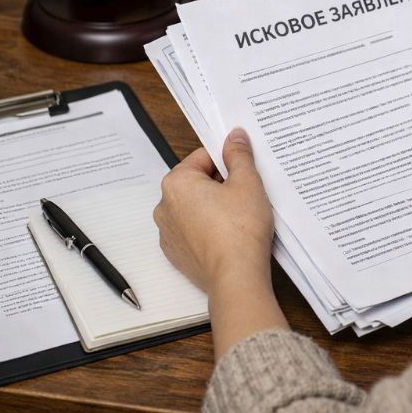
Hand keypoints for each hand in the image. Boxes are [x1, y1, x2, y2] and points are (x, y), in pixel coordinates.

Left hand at [154, 128, 273, 292]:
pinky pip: (193, 231)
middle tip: (246, 194)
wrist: (236, 275)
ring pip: (195, 208)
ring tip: (239, 217)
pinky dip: (209, 229)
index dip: (227, 161)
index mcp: (176, 183)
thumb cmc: (240, 229)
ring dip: (214, 207)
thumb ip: (238, 154)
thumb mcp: (247, 182)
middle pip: (197, 182)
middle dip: (221, 185)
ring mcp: (168, 233)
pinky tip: (230, 235)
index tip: (243, 169)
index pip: (203, 157)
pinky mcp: (177, 254)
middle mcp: (164, 206)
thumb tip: (234, 136)